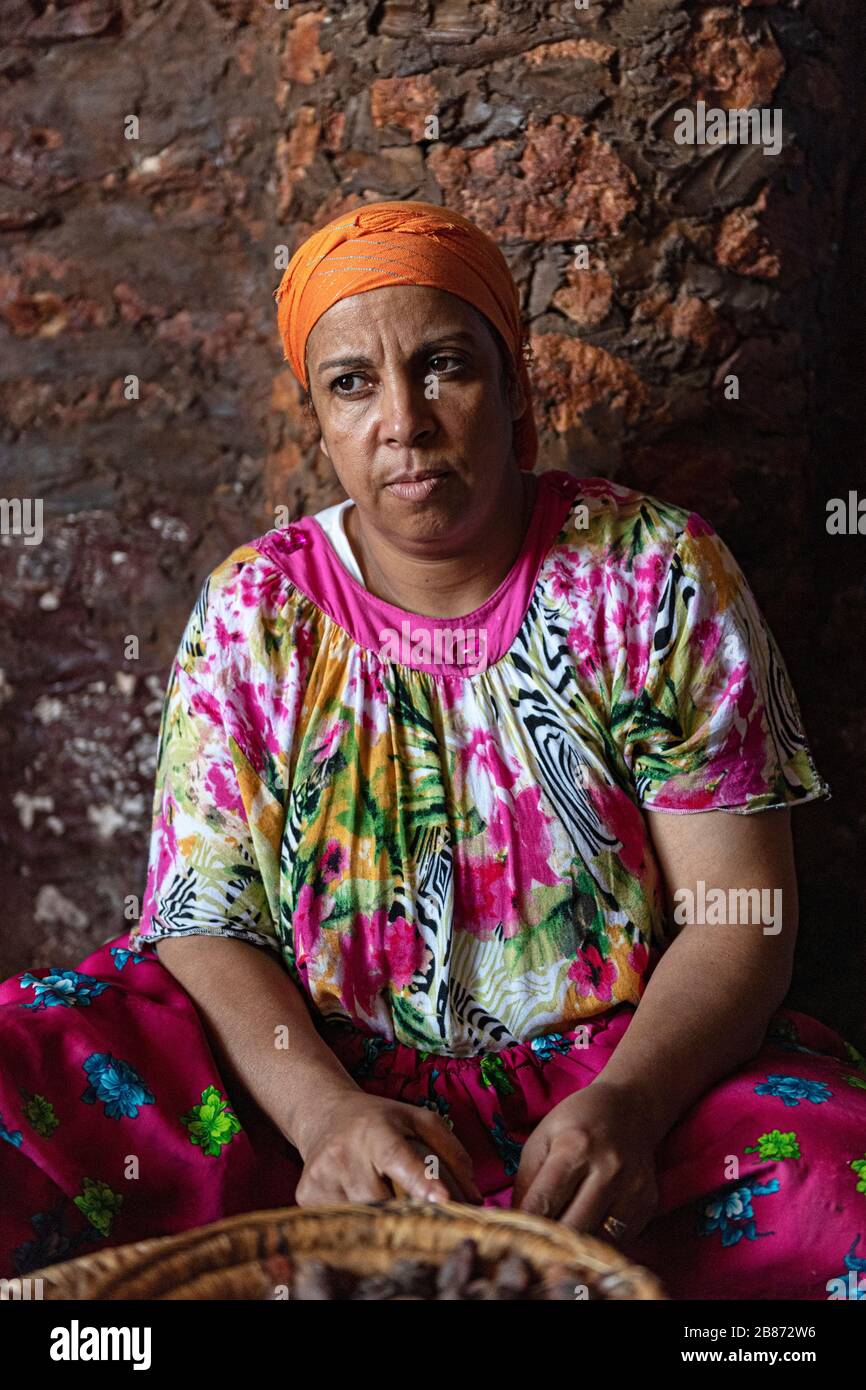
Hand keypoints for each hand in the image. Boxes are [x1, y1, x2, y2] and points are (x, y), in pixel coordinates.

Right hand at [295, 1091, 483, 1206]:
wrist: (323, 1115)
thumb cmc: (381, 1120)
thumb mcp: (419, 1120)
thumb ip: (451, 1152)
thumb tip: (474, 1198)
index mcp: (375, 1131)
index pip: (399, 1158)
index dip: (421, 1180)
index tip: (443, 1200)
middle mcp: (344, 1152)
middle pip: (383, 1201)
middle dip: (408, 1213)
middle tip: (427, 1215)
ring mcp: (322, 1176)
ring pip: (363, 1218)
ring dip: (384, 1219)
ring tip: (389, 1202)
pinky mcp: (306, 1195)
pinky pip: (343, 1222)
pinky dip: (360, 1220)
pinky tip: (360, 1201)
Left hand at [510, 1081, 661, 1239]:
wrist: (629, 1109)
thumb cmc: (577, 1123)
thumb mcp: (542, 1139)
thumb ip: (526, 1182)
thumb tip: (515, 1224)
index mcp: (575, 1147)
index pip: (543, 1203)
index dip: (524, 1225)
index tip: (514, 1238)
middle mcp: (609, 1169)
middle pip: (571, 1228)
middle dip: (549, 1240)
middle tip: (536, 1242)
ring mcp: (632, 1188)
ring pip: (595, 1239)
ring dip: (574, 1242)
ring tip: (562, 1231)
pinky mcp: (647, 1204)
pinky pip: (617, 1239)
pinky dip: (597, 1237)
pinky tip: (588, 1221)